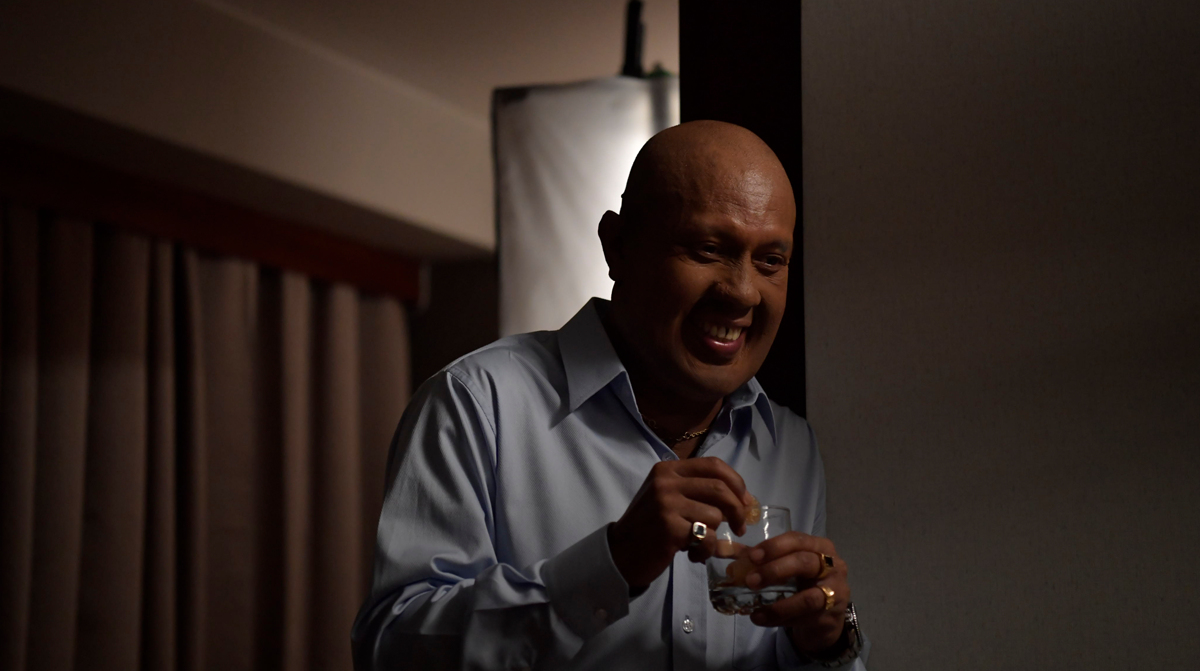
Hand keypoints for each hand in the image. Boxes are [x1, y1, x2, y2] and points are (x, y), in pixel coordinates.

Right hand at [608, 457, 752, 588]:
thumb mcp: (668, 497)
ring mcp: (666, 504)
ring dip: (714, 536)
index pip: (714, 465)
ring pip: (714, 516)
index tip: (745, 501)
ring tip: (699, 545)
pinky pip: (706, 538)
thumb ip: (698, 491)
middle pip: (720, 489)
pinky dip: (705, 550)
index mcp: (668, 469)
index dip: (736, 483)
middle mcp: (666, 482)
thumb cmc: (649, 526)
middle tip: (739, 527)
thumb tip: (742, 498)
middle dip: (738, 510)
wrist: (620, 553)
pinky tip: (692, 554)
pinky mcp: (669, 528)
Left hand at [743, 532, 849, 654]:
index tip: (752, 556)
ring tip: (755, 610)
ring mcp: (836, 591)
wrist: (824, 616)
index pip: (797, 539)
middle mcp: (833, 565)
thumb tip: (733, 564)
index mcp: (820, 547)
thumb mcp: (788, 569)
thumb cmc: (803, 584)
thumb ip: (764, 563)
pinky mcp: (832, 615)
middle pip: (804, 562)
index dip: (774, 547)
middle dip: (775, 570)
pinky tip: (762, 619)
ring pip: (809, 597)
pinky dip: (782, 619)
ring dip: (779, 605)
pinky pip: (806, 618)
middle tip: (750, 581)